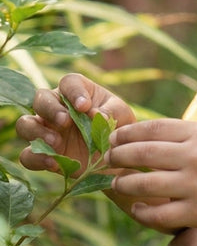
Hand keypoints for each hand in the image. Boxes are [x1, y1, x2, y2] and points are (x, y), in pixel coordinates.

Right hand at [16, 73, 135, 174]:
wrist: (116, 158)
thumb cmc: (118, 127)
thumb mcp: (122, 115)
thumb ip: (111, 111)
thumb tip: (97, 114)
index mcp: (78, 92)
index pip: (68, 83)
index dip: (73, 92)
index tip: (84, 106)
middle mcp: (57, 107)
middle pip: (40, 98)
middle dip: (50, 109)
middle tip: (65, 122)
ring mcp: (46, 130)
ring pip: (25, 124)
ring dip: (37, 132)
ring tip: (57, 143)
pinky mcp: (42, 154)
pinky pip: (27, 155)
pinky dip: (36, 158)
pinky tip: (54, 163)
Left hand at [106, 119, 196, 232]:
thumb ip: (176, 136)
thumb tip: (131, 135)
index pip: (151, 129)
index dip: (125, 134)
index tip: (112, 139)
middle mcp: (196, 157)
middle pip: (142, 153)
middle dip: (117, 156)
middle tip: (106, 160)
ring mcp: (196, 186)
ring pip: (144, 184)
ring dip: (123, 184)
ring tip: (117, 183)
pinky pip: (157, 215)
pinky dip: (141, 212)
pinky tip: (137, 208)